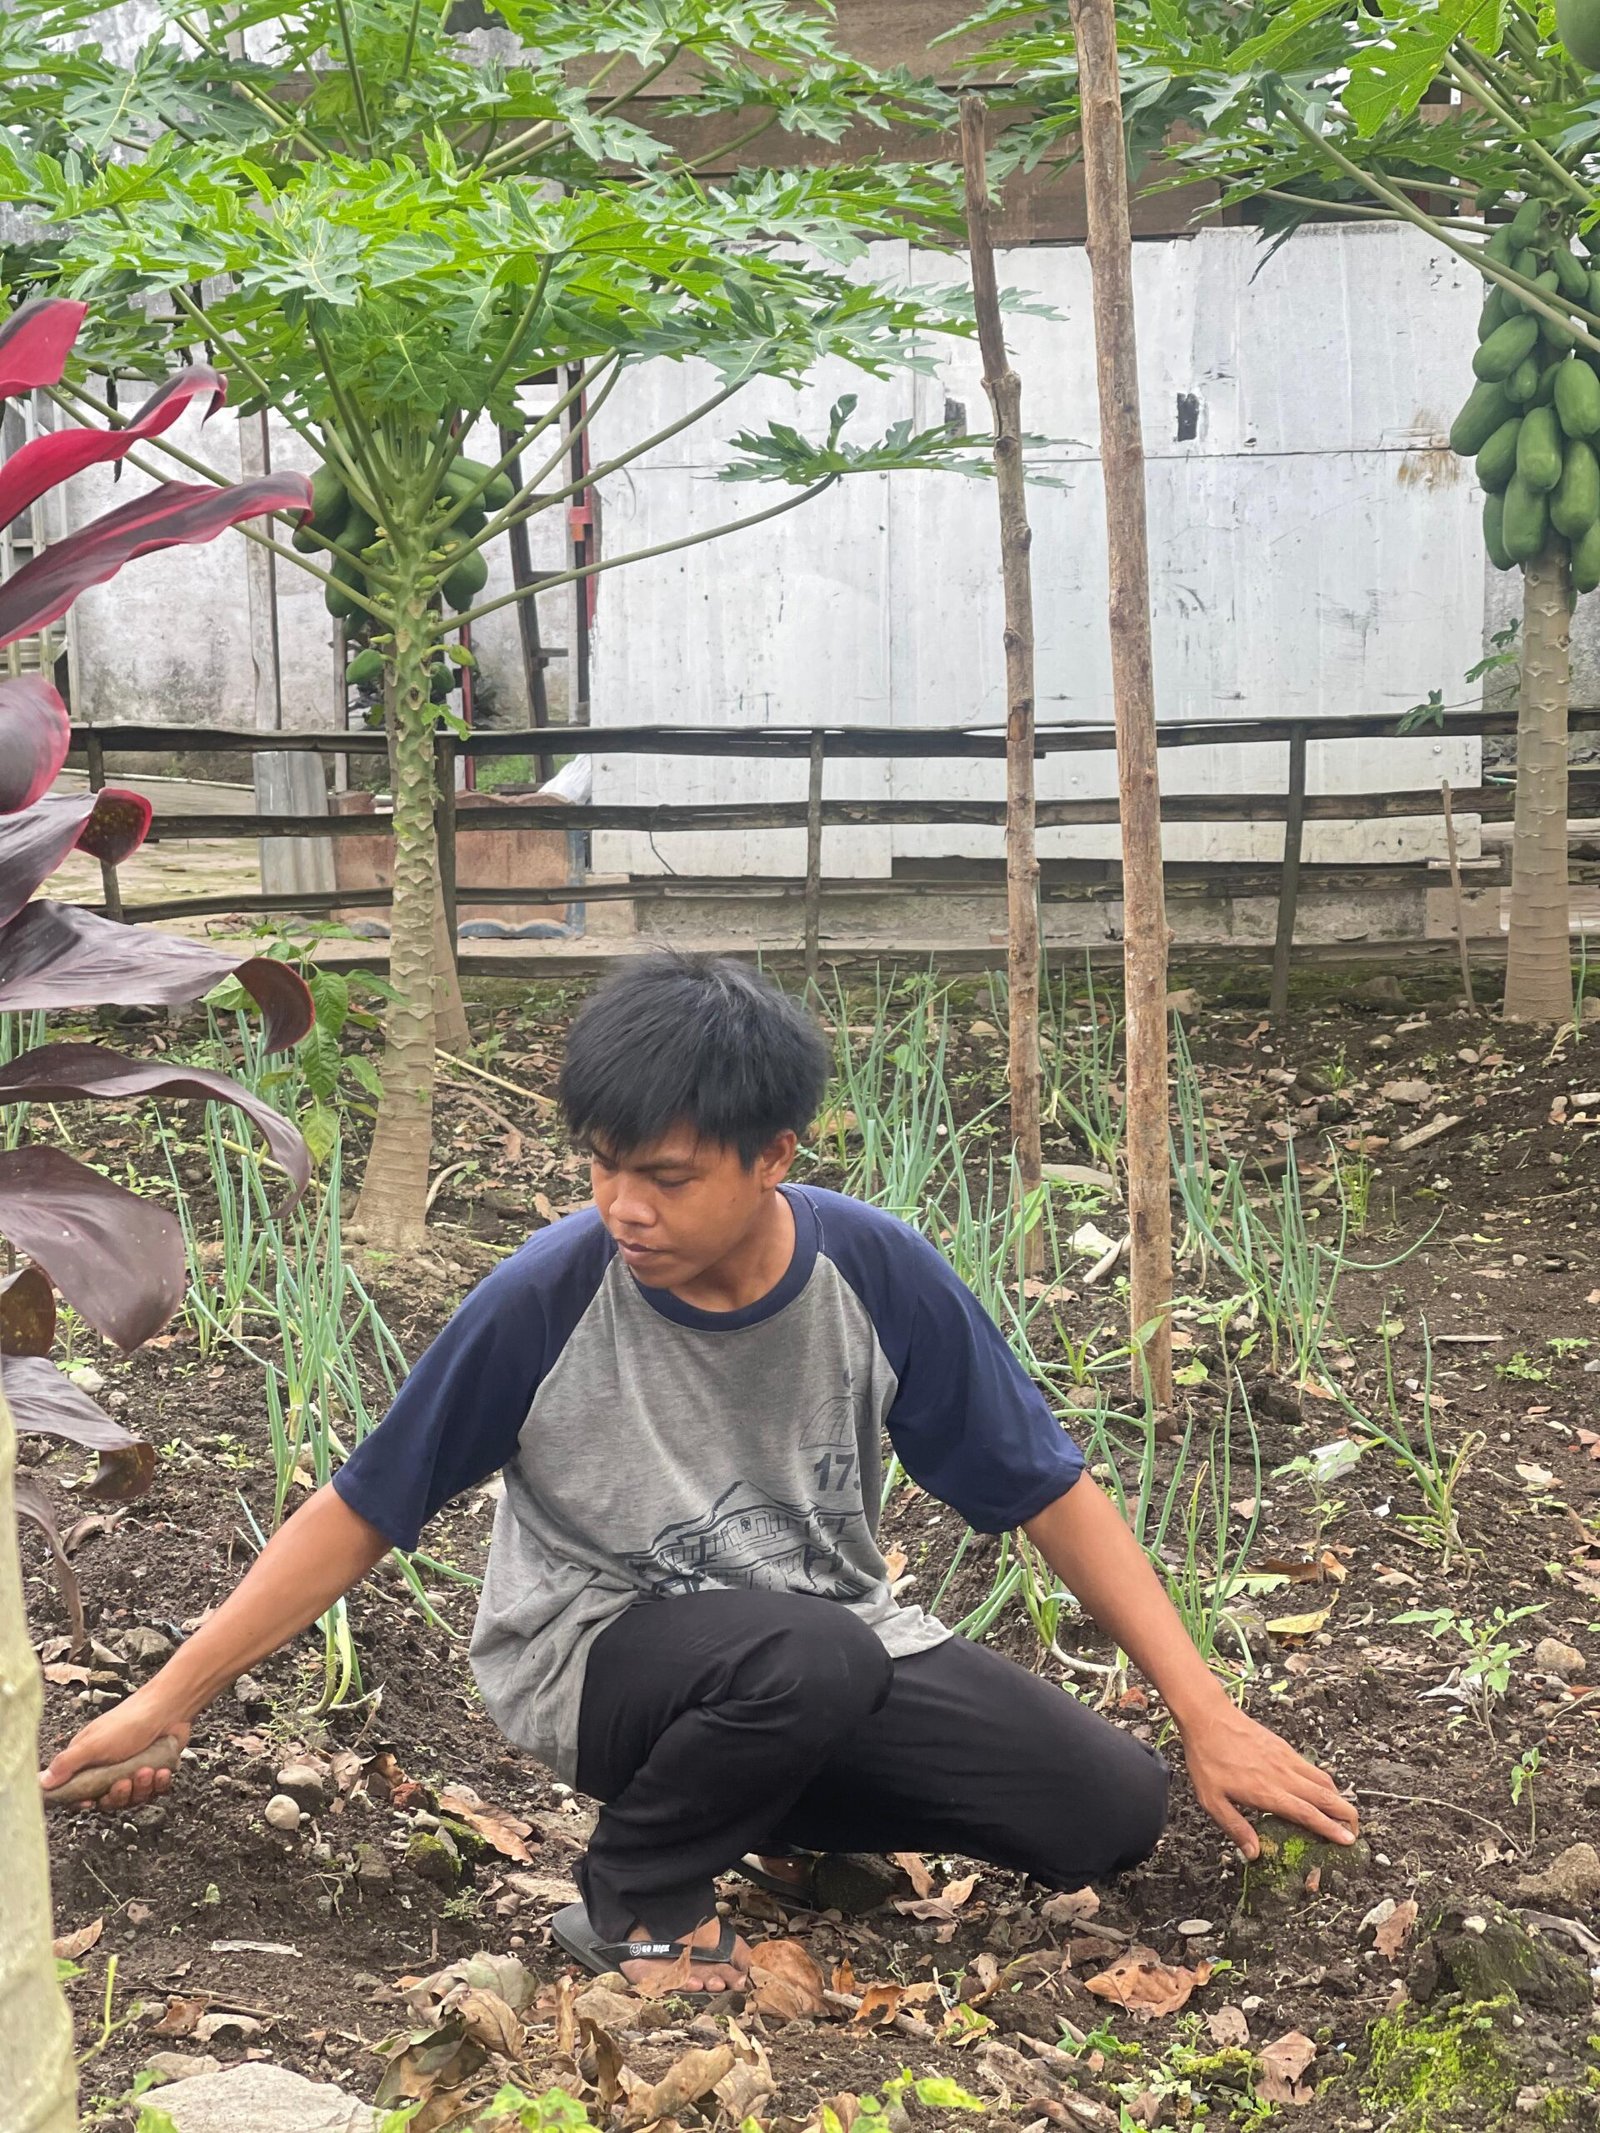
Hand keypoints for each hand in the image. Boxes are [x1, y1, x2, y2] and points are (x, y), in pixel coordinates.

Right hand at [41, 1691, 191, 1812]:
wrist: (169, 1708)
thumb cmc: (129, 1721)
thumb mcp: (93, 1744)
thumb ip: (68, 1764)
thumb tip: (42, 1782)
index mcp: (89, 1761)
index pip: (78, 1792)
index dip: (83, 1802)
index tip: (90, 1803)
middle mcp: (109, 1768)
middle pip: (108, 1800)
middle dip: (119, 1795)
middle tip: (125, 1781)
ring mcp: (133, 1769)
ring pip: (133, 1797)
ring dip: (141, 1787)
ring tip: (146, 1770)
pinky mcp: (154, 1770)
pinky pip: (154, 1790)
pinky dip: (159, 1783)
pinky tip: (161, 1771)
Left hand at [1179, 1700, 1358, 1857]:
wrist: (1208, 1717)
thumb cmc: (1207, 1759)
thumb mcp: (1212, 1800)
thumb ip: (1235, 1827)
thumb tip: (1254, 1854)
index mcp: (1268, 1792)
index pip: (1308, 1815)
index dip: (1330, 1829)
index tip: (1348, 1841)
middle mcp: (1284, 1776)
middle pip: (1326, 1797)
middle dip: (1346, 1816)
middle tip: (1354, 1832)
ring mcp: (1286, 1759)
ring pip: (1323, 1781)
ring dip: (1338, 1799)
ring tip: (1342, 1814)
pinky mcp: (1284, 1747)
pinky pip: (1312, 1767)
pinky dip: (1324, 1782)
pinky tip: (1320, 1789)